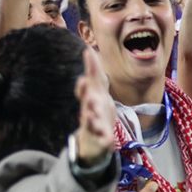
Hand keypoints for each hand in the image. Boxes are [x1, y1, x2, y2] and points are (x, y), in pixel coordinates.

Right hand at [73, 47, 116, 166]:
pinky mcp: (101, 140)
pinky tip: (108, 139)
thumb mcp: (97, 92)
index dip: (84, 83)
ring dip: (90, 118)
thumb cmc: (96, 111)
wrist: (93, 142)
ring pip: (90, 122)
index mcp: (90, 99)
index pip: (85, 89)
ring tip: (89, 114)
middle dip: (86, 96)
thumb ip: (94, 73)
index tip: (84, 78)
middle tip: (86, 89)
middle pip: (86, 103)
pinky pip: (103, 141)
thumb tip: (89, 49)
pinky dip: (104, 140)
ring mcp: (93, 127)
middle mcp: (89, 111)